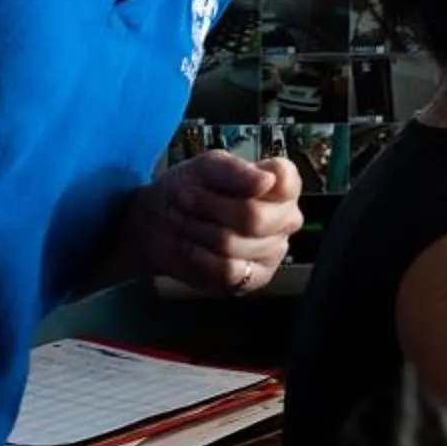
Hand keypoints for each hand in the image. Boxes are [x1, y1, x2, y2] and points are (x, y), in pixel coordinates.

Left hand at [139, 152, 302, 294]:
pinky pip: (228, 270)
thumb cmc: (191, 189)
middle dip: (210, 207)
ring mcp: (274, 250)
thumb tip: (267, 181)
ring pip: (235, 244)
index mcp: (282, 185)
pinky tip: (190, 245)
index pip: (284, 181)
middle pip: (254, 217)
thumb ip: (236, 170)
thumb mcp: (207, 167)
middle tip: (185, 198)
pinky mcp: (255, 278)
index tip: (216, 180)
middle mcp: (286, 218)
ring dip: (198, 230)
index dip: (247, 181)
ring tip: (183, 221)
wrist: (161, 223)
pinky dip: (199, 256)